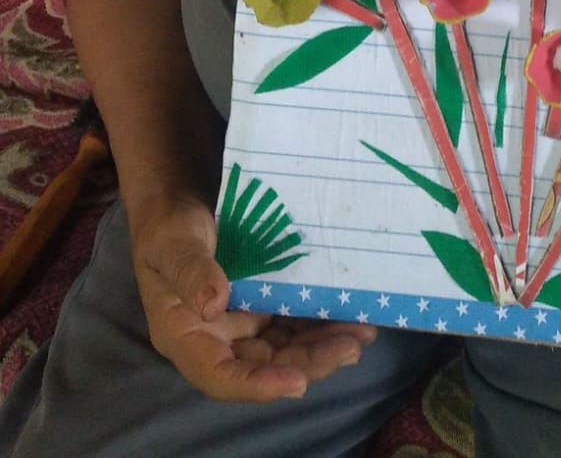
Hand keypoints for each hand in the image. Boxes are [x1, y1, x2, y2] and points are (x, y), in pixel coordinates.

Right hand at [131, 194, 375, 401]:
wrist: (177, 207)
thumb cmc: (167, 227)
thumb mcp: (172, 245)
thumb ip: (190, 272)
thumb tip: (214, 305)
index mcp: (185, 337)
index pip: (221, 376)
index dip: (259, 384)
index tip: (297, 382)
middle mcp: (216, 341)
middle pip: (264, 366)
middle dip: (308, 362)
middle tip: (350, 347)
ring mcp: (241, 326)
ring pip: (284, 349)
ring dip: (321, 346)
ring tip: (361, 333)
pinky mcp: (259, 309)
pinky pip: (291, 324)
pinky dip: (318, 323)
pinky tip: (348, 314)